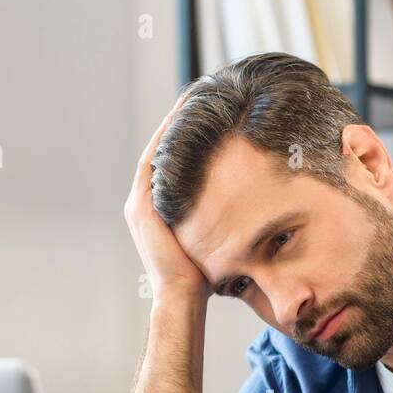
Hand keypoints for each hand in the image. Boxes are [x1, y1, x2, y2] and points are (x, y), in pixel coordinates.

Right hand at [124, 93, 210, 308]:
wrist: (183, 299)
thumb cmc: (206, 277)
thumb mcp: (216, 237)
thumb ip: (221, 216)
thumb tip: (253, 198)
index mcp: (159, 207)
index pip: (174, 160)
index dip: (189, 133)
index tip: (210, 109)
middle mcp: (144, 201)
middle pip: (164, 149)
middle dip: (181, 120)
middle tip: (201, 92)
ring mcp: (139, 203)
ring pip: (158, 149)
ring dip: (174, 121)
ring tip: (194, 95)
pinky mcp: (141, 206)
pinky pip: (154, 162)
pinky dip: (166, 139)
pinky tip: (183, 117)